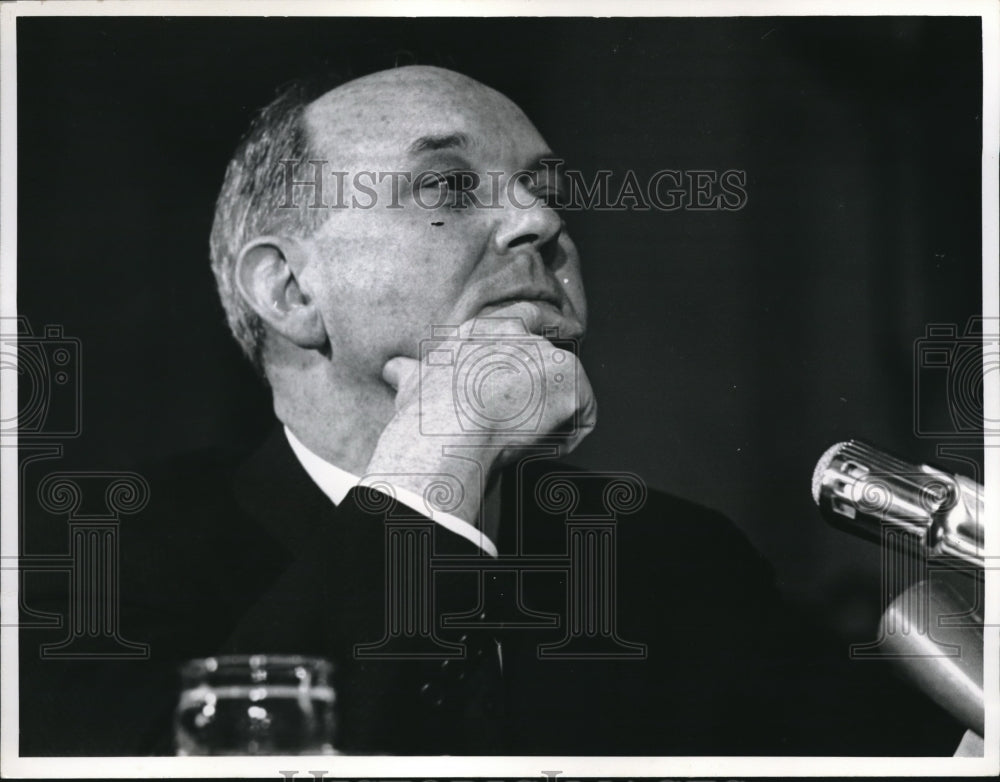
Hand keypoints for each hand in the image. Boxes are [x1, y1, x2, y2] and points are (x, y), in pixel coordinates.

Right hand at [364, 301, 596, 526]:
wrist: (452, 426)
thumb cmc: (428, 410)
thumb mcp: (414, 383)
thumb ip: (410, 372)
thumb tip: (393, 368)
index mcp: (486, 330)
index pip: (522, 321)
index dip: (536, 339)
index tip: (541, 361)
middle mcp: (523, 334)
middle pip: (547, 364)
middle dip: (541, 394)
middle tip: (523, 423)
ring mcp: (550, 355)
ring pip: (564, 394)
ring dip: (548, 420)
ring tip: (516, 438)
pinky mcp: (572, 382)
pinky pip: (581, 420)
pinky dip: (563, 439)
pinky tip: (533, 444)